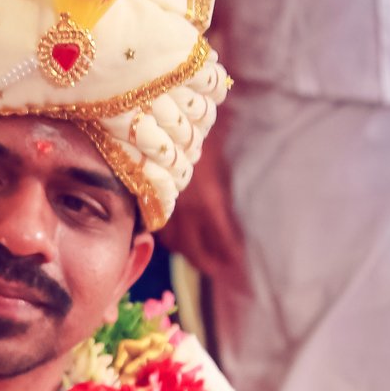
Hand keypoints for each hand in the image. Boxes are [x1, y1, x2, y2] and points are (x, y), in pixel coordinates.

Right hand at [159, 131, 246, 284]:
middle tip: (222, 271)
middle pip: (195, 250)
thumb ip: (223, 190)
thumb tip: (227, 213)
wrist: (158, 118)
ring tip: (201, 259)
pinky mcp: (151, 201)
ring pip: (176, 242)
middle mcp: (185, 210)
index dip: (230, 253)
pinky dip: (172, 238)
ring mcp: (166, 206)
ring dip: (190, 253)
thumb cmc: (201, 132)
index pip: (222, 238)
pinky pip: (161, 227)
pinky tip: (178, 238)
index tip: (238, 263)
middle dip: (210, 263)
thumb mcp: (220, 160)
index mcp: (207, 201)